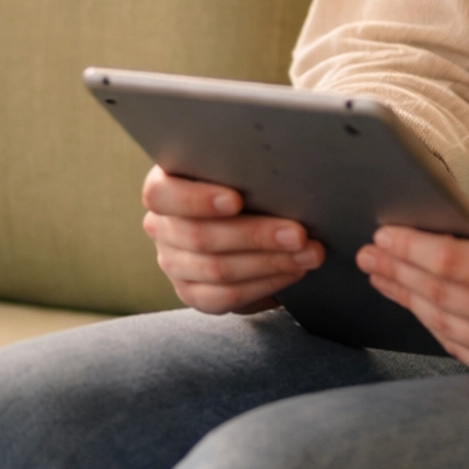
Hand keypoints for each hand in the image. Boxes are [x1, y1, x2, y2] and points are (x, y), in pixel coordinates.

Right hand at [141, 165, 324, 313]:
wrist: (248, 224)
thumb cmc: (246, 185)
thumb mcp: (240, 172)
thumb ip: (246, 172)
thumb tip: (282, 174)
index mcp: (163, 188)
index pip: (161, 194)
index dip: (197, 198)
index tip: (237, 200)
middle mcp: (161, 227)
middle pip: (199, 236)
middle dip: (256, 235)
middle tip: (298, 234)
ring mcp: (173, 263)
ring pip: (217, 269)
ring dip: (270, 262)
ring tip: (308, 254)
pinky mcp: (192, 293)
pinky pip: (225, 296)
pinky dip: (265, 284)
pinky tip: (292, 272)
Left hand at [357, 185, 468, 379]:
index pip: (456, 265)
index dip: (413, 248)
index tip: (386, 232)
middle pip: (442, 297)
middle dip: (400, 272)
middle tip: (369, 253)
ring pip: (447, 326)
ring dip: (409, 300)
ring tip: (382, 276)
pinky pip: (464, 350)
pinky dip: (436, 326)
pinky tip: (418, 304)